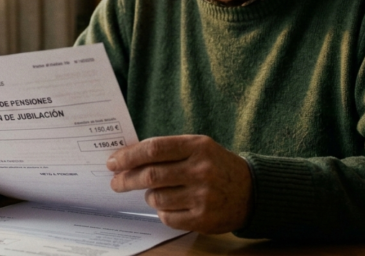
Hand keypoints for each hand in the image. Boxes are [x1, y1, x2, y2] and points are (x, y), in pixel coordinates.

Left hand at [107, 135, 251, 233]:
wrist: (251, 191)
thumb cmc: (216, 166)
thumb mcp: (198, 148)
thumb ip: (168, 150)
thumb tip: (128, 158)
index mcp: (198, 146)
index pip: (154, 149)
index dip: (129, 156)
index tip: (113, 162)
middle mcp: (201, 170)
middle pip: (151, 175)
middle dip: (127, 179)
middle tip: (116, 182)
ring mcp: (203, 196)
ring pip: (156, 198)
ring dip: (148, 196)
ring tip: (153, 193)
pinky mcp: (203, 218)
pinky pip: (167, 217)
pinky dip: (162, 211)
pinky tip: (169, 205)